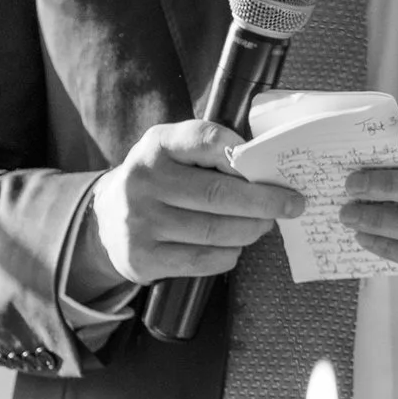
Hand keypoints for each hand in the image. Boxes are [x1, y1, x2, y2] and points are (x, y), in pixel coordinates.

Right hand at [77, 121, 304, 287]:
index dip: (242, 153)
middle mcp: (143, 181)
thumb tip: (266, 169)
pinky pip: (202, 259)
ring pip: (214, 230)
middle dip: (264, 201)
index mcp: (156, 145)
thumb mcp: (173, 151)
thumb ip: (209, 152)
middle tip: (291, 204)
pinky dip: (229, 253)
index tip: (269, 165)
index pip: (206, 139)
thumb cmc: (159, 180)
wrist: (106, 219)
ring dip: (251, 229)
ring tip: (265, 225)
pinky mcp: (143, 258)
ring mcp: (140, 222)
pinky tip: (236, 246)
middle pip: (218, 193)